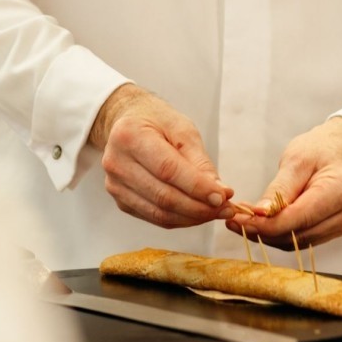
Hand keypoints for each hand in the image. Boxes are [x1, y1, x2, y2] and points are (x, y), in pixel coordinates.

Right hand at [90, 83, 233, 228]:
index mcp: (130, 136)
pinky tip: (197, 213)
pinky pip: (154, 217)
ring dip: (192, 217)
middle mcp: (116, 163)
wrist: (128, 123)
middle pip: (163, 196)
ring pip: (159, 212)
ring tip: (216, 212)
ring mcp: (115, 185)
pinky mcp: (120, 200)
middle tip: (226, 208)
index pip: (168, 170)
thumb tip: (220, 193)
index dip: (197, 187)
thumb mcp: (183, 129)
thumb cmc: (157, 121)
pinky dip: (179, 219)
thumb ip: (200, 161)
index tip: (223, 196)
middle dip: (199, 207)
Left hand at [225, 116, 341, 248]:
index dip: (267, 224)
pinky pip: (303, 238)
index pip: (299, 218)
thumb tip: (260, 214)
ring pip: (298, 241)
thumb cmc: (321, 148)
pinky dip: (281, 233)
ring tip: (243, 222)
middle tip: (234, 221)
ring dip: (269, 235)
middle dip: (263, 231)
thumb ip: (280, 188)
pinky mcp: (334, 229)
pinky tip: (262, 223)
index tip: (239, 219)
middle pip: (298, 234)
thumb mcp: (297, 159)